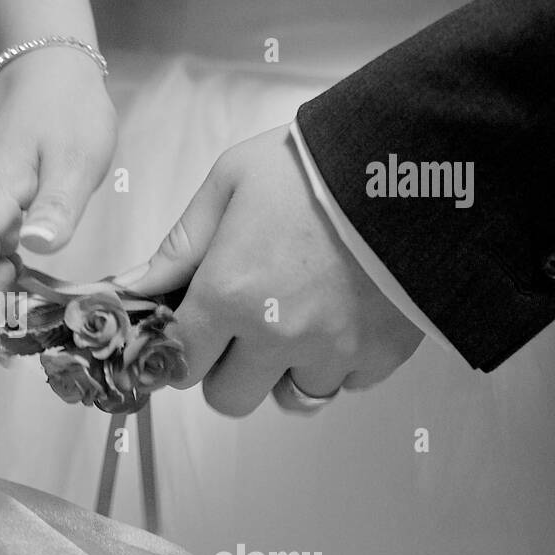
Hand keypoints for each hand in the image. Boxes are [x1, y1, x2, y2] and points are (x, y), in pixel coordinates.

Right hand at [0, 48, 116, 291]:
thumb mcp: (76, 159)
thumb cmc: (64, 109)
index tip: (12, 317)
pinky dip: (0, 264)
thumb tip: (37, 247)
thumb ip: (57, 208)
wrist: (41, 65)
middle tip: (42, 313)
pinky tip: (32, 265)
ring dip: (0, 284)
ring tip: (44, 294)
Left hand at [116, 126, 423, 415]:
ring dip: (284, 369)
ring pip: (289, 397)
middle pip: (228, 398)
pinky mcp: (382, 355)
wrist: (418, 157)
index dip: (181, 347)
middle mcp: (276, 335)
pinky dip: (337, 363)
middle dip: (227, 369)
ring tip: (298, 316)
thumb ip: (179, 245)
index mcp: (229, 293)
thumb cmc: (317, 162)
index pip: (180, 363)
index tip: (190, 329)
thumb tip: (136, 287)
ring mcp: (332, 350)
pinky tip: (340, 314)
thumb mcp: (230, 182)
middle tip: (241, 327)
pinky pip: (344, 385)